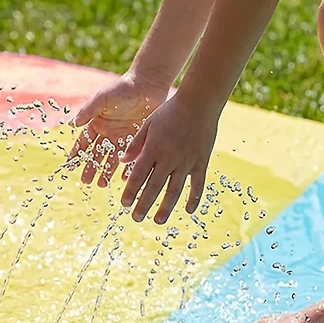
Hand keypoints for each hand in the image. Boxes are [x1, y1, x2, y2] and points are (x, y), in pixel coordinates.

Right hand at [70, 73, 169, 187]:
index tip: (70, 166)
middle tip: (86, 181)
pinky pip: (131, 157)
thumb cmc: (123, 88)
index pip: (83, 142)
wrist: (148, 83)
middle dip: (90, 168)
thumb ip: (88, 111)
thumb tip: (72, 125)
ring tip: (101, 184)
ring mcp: (123, 138)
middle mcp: (108, 133)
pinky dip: (128, 167)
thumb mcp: (102, 98)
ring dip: (106, 172)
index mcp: (97, 123)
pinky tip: (124, 178)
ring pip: (112, 159)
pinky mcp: (137, 140)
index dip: (76, 154)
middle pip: (96, 154)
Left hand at [119, 92, 217, 224]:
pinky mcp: (201, 162)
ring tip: (158, 220)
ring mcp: (186, 161)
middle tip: (136, 218)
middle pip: (153, 187)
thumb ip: (135, 144)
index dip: (130, 191)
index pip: (137, 175)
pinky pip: (197, 184)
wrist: (199, 102)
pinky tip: (188, 211)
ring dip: (166, 207)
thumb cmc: (170, 111)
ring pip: (174, 190)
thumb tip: (122, 162)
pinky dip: (194, 198)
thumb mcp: (148, 124)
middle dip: (143, 204)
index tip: (124, 204)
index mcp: (152, 149)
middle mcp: (168, 158)